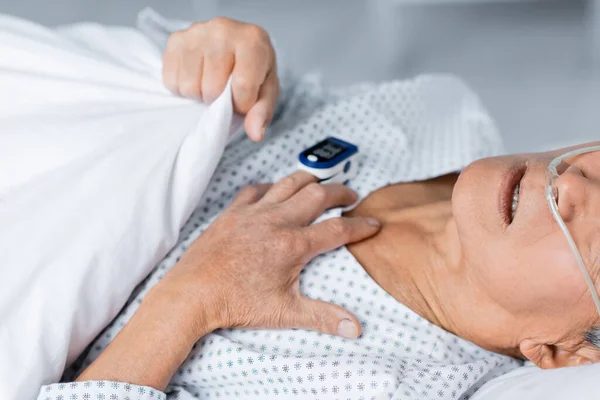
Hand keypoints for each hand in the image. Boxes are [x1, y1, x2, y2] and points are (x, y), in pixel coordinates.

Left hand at [76, 172, 378, 390]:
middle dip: (341, 191)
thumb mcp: (284, 313)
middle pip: (319, 194)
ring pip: (289, 182)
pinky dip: (272, 186)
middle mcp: (276, 221)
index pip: (338, 228)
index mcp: (292, 245)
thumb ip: (323, 317)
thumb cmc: (235, 304)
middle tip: (351, 195)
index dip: (361, 225)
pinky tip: (276, 192)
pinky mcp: (233, 212)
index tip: (373, 223)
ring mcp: (253, 212)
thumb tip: (355, 329)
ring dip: (311, 180)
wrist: (191, 295)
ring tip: (322, 185)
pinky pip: (256, 188)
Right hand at [162, 17, 278, 141]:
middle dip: (219, 100)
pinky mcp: (175, 39)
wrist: (236, 45)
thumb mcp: (266, 92)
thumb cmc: (253, 70)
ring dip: (199, 96)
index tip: (243, 99)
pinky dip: (183, 88)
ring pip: (189, 87)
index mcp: (252, 40)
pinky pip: (171, 81)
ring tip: (210, 85)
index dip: (242, 104)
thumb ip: (262, 112)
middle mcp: (223, 29)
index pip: (242, 87)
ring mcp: (196, 32)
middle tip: (225, 92)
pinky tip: (196, 78)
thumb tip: (255, 134)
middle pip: (211, 89)